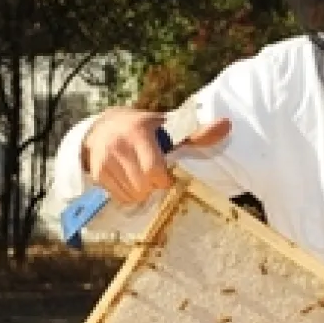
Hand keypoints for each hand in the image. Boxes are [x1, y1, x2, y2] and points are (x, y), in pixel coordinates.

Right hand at [81, 107, 230, 204]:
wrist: (101, 128)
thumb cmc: (143, 129)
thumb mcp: (168, 126)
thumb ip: (196, 132)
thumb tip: (227, 125)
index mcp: (139, 132)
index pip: (154, 170)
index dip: (164, 179)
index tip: (166, 174)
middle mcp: (119, 145)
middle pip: (144, 186)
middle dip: (153, 185)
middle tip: (153, 175)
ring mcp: (105, 159)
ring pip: (133, 195)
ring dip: (142, 192)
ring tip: (141, 177)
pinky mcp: (96, 172)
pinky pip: (120, 198)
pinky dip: (129, 195)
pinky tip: (129, 180)